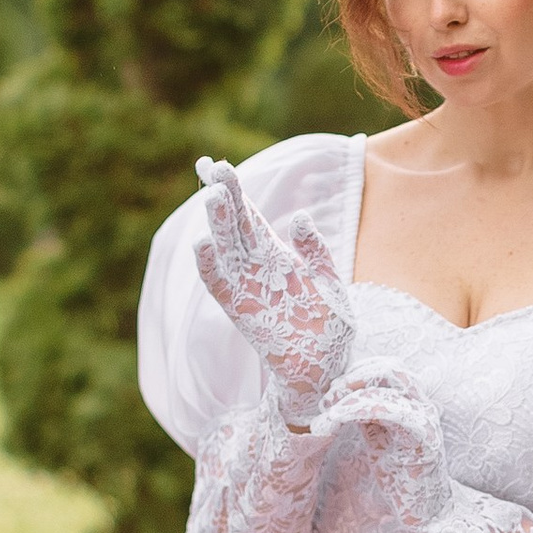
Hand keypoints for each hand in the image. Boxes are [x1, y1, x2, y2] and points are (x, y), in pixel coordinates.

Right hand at [194, 160, 352, 416]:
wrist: (326, 368)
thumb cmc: (330, 326)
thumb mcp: (329, 280)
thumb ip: (314, 249)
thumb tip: (297, 216)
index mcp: (278, 256)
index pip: (249, 215)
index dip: (235, 191)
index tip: (217, 164)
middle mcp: (258, 268)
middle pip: (235, 224)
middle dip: (224, 196)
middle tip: (212, 167)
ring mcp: (247, 287)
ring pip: (226, 248)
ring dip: (218, 223)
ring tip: (213, 195)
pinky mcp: (242, 310)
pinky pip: (219, 286)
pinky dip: (209, 267)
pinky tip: (202, 245)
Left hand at [295, 364, 453, 529]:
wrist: (426, 515)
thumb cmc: (399, 482)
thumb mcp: (375, 439)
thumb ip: (363, 415)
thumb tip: (331, 398)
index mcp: (408, 404)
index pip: (383, 367)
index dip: (352, 374)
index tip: (327, 398)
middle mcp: (420, 405)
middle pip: (387, 367)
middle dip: (350, 379)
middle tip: (324, 403)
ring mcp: (424, 418)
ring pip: (388, 380)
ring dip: (348, 394)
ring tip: (325, 416)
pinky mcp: (423, 437)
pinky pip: (390, 408)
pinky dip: (355, 410)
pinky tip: (333, 425)